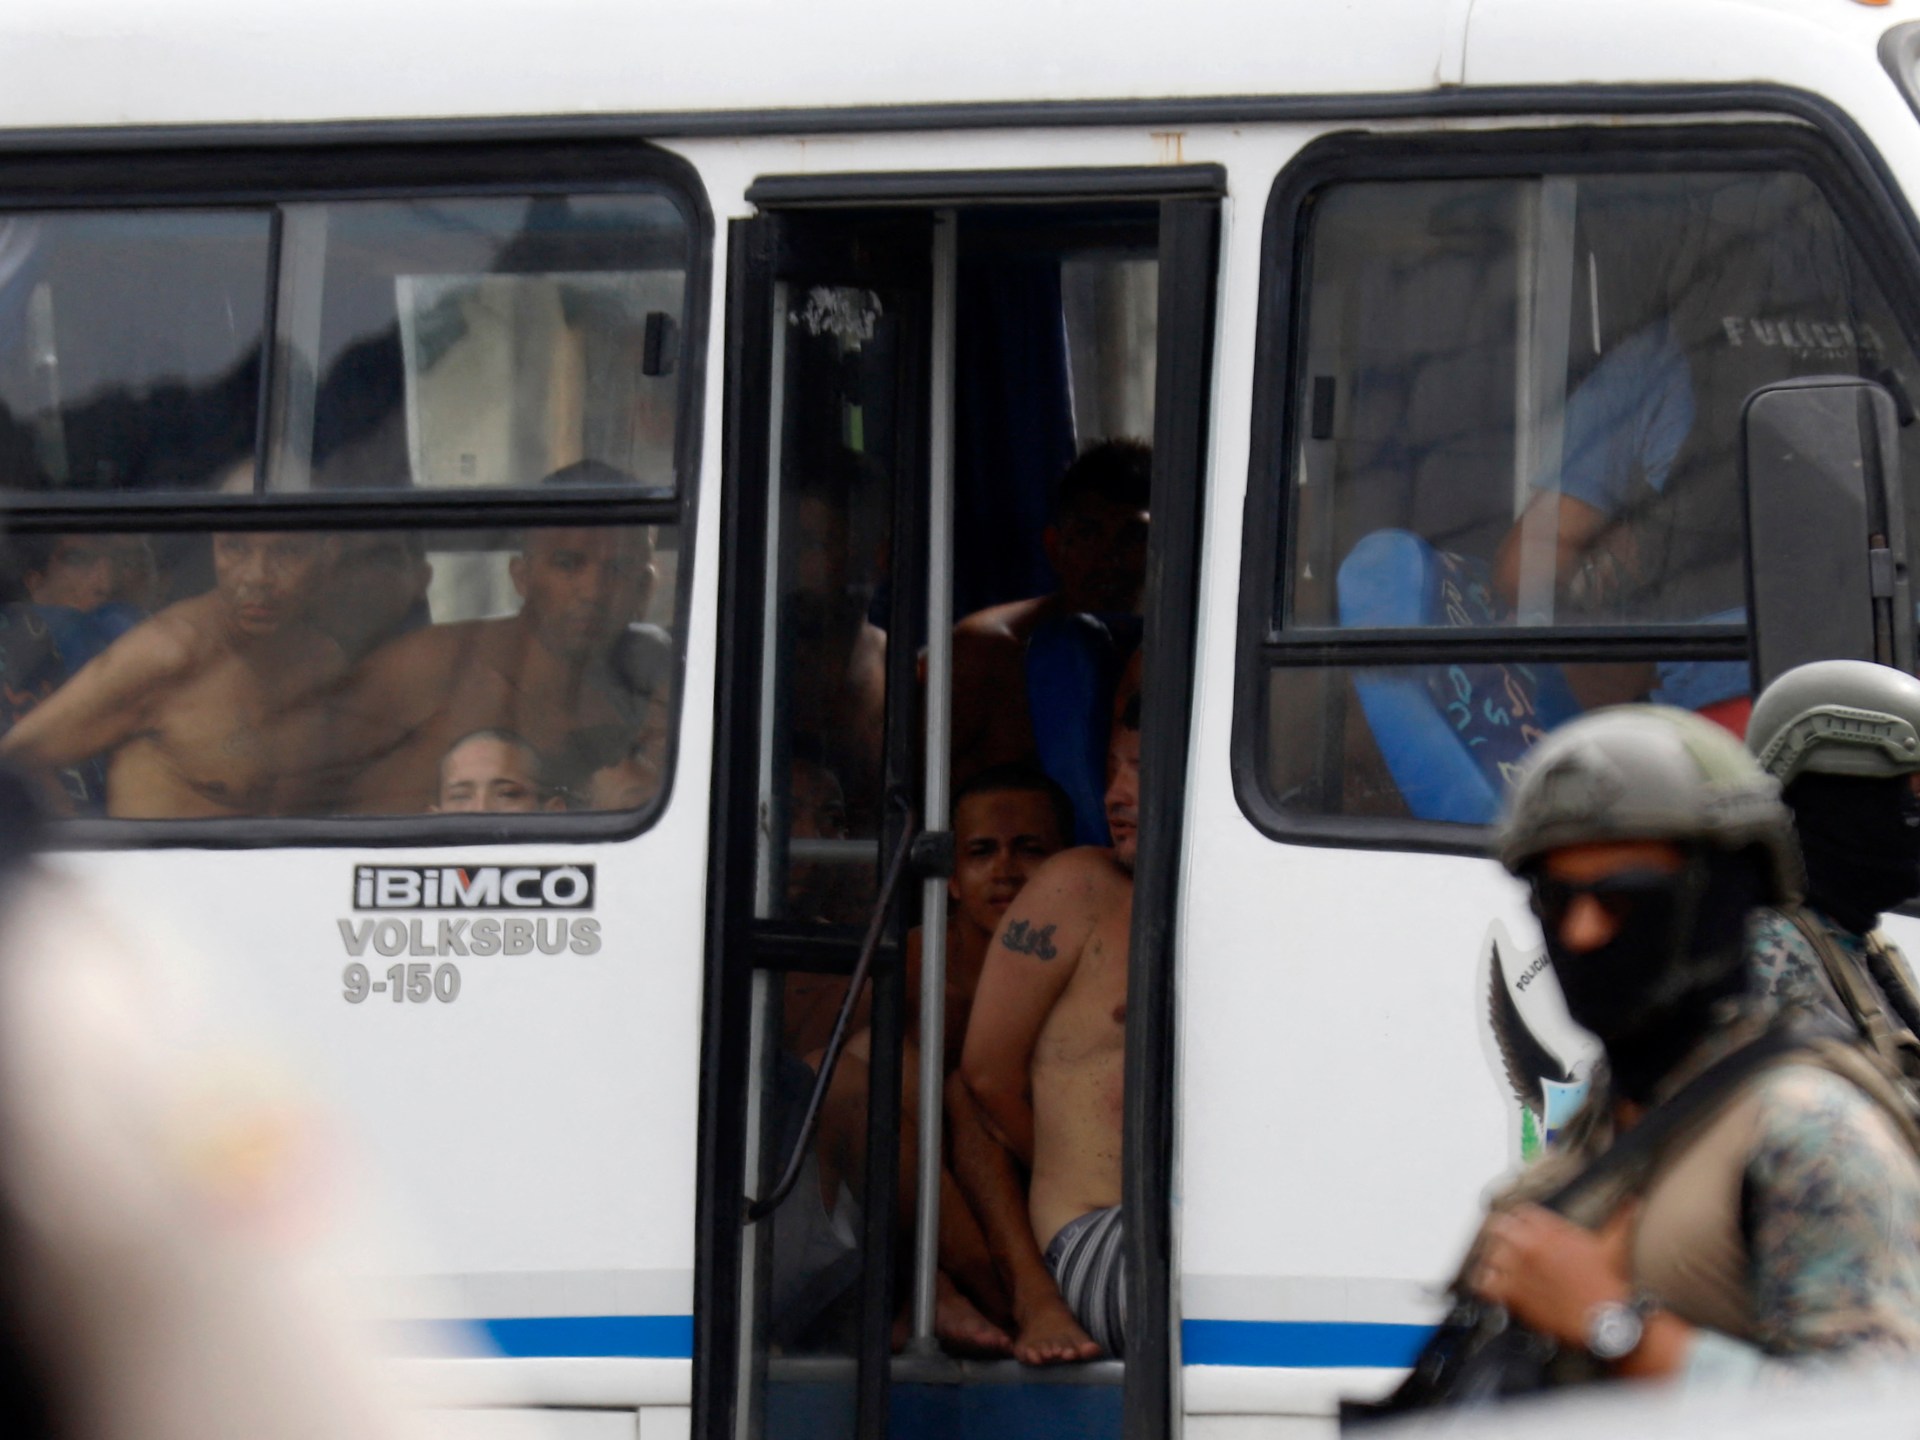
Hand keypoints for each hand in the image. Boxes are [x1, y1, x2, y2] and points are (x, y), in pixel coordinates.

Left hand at [1467, 1203, 1635, 1349]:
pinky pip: (1484, 1282)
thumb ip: (1620, 1219)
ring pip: (1490, 1253)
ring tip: (1499, 1268)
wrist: (1605, 1319)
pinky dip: (1487, 1284)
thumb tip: (1634, 1202)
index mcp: (1552, 1229)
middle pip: (1499, 1226)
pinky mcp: (1513, 1292)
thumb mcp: (1613, 1246)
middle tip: (1504, 1246)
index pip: (1521, 1211)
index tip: (1519, 1229)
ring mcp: (1519, 1267)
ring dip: (1495, 1261)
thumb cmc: (1608, 1285)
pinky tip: (1493, 1287)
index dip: (1519, 1221)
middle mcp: (1531, 1243)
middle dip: (1501, 1235)